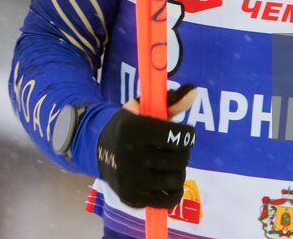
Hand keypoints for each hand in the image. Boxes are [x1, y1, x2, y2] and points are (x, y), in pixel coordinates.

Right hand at [96, 85, 196, 208]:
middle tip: (175, 149)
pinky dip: (173, 190)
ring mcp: (132, 181)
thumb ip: (172, 101)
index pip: (176, 136)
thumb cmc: (128, 125)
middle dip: (183, 152)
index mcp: (134, 130)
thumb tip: (194, 91)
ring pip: (176, 179)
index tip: (185, 134)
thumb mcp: (144, 107)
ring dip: (179, 170)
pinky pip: (168, 200)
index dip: (187, 135)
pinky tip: (167, 180)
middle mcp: (132, 157)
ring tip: (170, 163)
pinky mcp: (133, 198)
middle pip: (179, 159)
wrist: (98, 149)